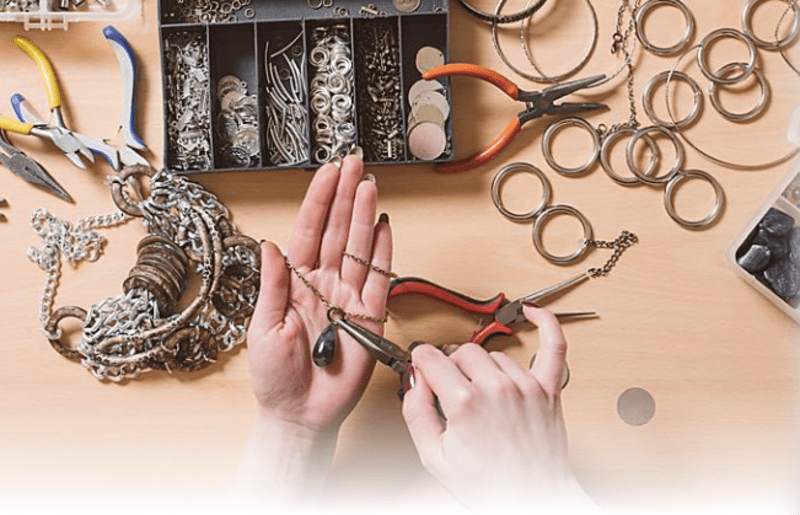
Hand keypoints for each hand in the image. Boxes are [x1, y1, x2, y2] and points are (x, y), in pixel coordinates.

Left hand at [246, 156, 392, 434]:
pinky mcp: (369, 317)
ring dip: (365, 215)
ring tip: (369, 185)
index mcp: (296, 282)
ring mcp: (348, 298)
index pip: (310, 230)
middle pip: (338, 230)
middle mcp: (324, 284)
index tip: (328, 172)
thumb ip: (273, 284)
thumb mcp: (263, 327)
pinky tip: (384, 227)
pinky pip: (379, 279)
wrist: (299, 413)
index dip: (319, 199)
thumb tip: (271, 245)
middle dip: (345, 195)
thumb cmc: (275, 377)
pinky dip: (383, 253)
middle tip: (354, 165)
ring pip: (360, 248)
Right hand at [401, 306, 594, 510]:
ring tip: (480, 392)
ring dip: (483, 365)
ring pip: (494, 354)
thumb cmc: (489, 486)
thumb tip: (413, 381)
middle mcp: (497, 388)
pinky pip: (553, 347)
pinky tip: (532, 312)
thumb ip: (415, 411)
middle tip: (448, 386)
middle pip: (462, 352)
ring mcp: (526, 386)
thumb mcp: (434, 456)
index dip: (420, 362)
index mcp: (465, 402)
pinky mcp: (549, 390)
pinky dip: (546, 324)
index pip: (431, 358)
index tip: (420, 366)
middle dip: (449, 364)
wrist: (531, 500)